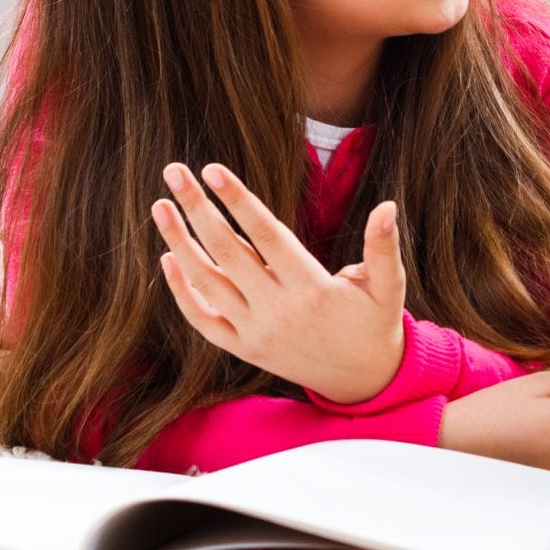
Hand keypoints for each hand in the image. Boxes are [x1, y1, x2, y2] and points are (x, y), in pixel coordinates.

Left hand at [152, 162, 405, 404]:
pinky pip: (203, 321)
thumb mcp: (388, 286)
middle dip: (198, 209)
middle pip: (227, 251)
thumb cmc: (374, 322)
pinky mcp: (244, 349)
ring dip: (179, 243)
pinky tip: (168, 257)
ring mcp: (256, 332)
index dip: (238, 200)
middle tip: (174, 171)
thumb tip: (388, 205)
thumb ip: (383, 246)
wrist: (361, 380)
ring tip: (160, 206)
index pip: (266, 235)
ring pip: (207, 283)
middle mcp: (278, 310)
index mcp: (311, 289)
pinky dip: (182, 291)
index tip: (212, 169)